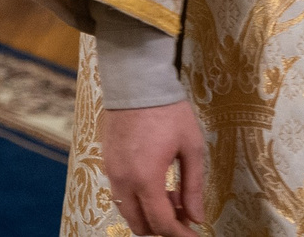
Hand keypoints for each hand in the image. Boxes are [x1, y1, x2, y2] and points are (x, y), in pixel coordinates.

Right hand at [98, 100, 206, 235]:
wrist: (137, 82)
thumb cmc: (168, 111)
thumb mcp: (190, 147)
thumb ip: (193, 186)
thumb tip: (196, 217)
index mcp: (145, 179)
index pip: (161, 224)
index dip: (179, 236)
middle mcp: (124, 181)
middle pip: (140, 225)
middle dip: (163, 228)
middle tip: (184, 214)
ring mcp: (112, 172)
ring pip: (128, 212)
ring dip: (150, 214)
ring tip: (172, 195)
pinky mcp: (108, 163)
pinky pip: (121, 194)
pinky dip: (138, 199)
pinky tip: (157, 183)